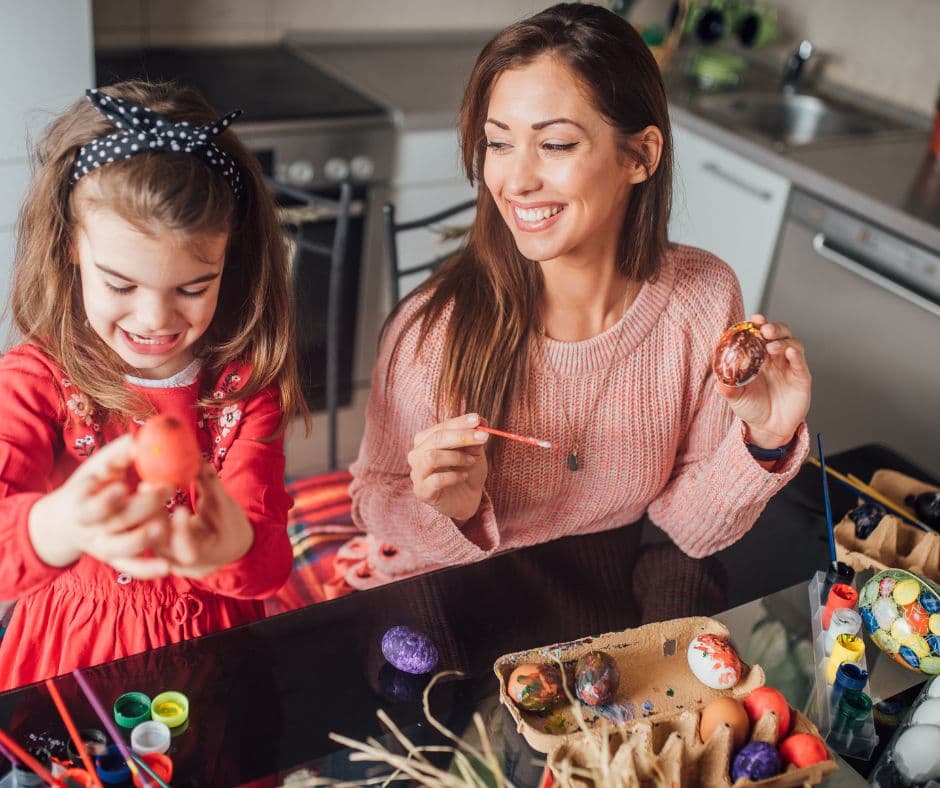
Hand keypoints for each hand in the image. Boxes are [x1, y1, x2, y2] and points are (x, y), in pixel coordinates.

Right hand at [28, 435, 172, 578]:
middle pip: (115, 523)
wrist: (67, 520)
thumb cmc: (90, 485)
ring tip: (163, 525)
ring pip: (121, 550)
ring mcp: (102, 547)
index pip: (91, 506)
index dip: (106, 500)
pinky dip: (147, 570)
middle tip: (167, 488)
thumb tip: (139, 438)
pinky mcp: (114, 560)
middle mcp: (90, 529)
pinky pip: (131, 568)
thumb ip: (117, 455)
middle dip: (142, 506)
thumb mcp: (97, 468)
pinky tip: (166, 568)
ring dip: (142, 539)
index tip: (124, 486)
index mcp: (81, 504)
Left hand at [148, 463, 253, 577]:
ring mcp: (163, 558)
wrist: (227, 545)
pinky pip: (146, 533)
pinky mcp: (154, 550)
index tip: (181, 508)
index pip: (189, 548)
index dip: (183, 530)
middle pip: (161, 541)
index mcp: (202, 556)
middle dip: (154, 513)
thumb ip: (209, 483)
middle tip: (147, 486)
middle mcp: (179, 562)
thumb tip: (198, 457)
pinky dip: (144, 514)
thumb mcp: (223, 505)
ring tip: (144, 486)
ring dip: (145, 511)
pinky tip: (140, 494)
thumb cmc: (228, 525)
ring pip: (149, 537)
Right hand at [408, 412, 488, 522]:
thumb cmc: (467, 472)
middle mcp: (417, 454)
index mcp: (426, 440)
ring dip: (456, 457)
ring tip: (471, 461)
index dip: (460, 422)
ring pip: (431, 457)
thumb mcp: (474, 452)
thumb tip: (480, 421)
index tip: (478, 420)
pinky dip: (454, 476)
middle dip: (461, 436)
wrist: (468, 500)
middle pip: (435, 439)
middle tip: (483, 437)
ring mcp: (417, 474)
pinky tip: (464, 476)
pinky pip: (435, 480)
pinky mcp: (422, 492)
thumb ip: (473, 438)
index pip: (441, 426)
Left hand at [716, 314, 811, 448]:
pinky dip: (796, 355)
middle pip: (780, 334)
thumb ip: (728, 389)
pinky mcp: (801, 378)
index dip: (759, 325)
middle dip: (774, 328)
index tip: (754, 319)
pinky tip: (789, 352)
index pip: (760, 335)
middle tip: (765, 329)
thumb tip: (719, 382)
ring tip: (772, 346)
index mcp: (758, 358)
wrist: (768, 428)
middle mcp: (775, 359)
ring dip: (783, 341)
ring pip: (792, 344)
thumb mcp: (736, 398)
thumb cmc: (752, 408)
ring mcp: (789, 367)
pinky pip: (800, 363)